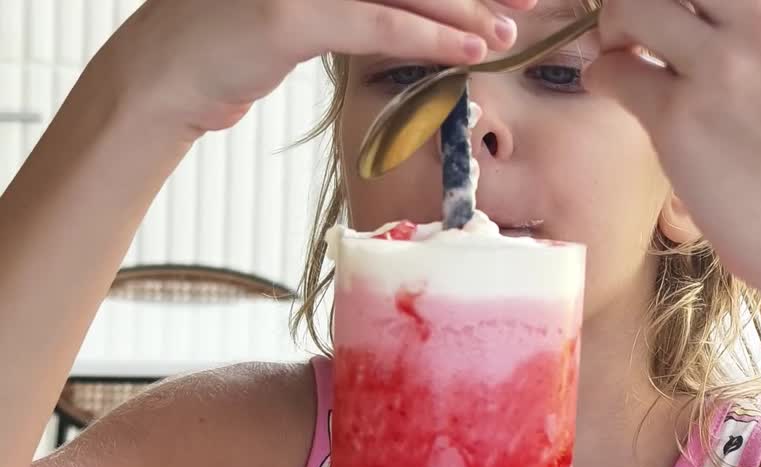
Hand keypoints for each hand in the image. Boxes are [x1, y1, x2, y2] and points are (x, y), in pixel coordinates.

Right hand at [100, 0, 533, 137]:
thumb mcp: (302, 10)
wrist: (161, 76)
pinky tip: (472, 49)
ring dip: (465, 10)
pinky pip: (377, 22)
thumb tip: (423, 13)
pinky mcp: (288, 14)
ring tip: (510, 31)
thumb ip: (355, 3)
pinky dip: (430, 36)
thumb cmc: (233, 44)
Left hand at [584, 0, 760, 298]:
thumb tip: (700, 0)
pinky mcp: (682, 120)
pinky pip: (612, 72)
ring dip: (612, 28)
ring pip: (629, 5)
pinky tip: (619, 91)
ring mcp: (724, 70)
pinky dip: (603, 77)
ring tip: (624, 53)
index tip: (668, 9)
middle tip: (635, 20)